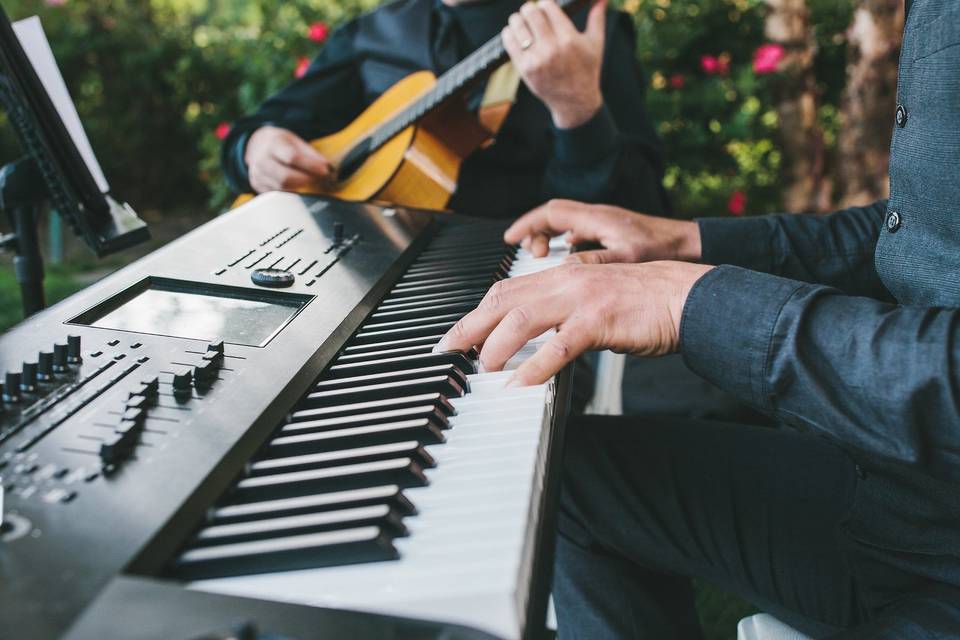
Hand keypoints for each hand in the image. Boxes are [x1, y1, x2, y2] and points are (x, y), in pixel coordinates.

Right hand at [245, 126, 332, 192]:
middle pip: (286, 177)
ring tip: (309, 181)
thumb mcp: (295, 141)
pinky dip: (290, 192)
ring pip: (282, 188)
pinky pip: (277, 194)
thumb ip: (311, 154)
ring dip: (300, 187)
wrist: (257, 145)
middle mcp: (262, 159)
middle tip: (317, 178)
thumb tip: (328, 167)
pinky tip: (297, 186)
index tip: (324, 170)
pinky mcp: (258, 185)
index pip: (292, 157)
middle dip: (306, 180)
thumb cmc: (280, 143)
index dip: (311, 165)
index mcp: (273, 144)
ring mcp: (258, 174)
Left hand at [435, 261, 714, 385]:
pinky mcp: (598, 322)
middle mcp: (566, 281)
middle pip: (503, 301)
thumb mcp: (594, 301)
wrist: (685, 297)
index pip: (505, 291)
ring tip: (481, 369)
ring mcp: (581, 299)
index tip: (455, 334)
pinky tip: (518, 386)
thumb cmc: (643, 303)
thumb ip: (563, 314)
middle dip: (469, 327)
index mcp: (563, 275)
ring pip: (522, 320)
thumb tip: (533, 341)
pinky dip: (534, 368)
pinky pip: (557, 347)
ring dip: (495, 347)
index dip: (475, 312)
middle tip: (446, 350)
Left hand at [501, 0, 605, 128]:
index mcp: (569, 39)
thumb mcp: (596, 43)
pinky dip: (509, 34)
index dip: (544, 3)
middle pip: (531, 14)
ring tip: (520, 20)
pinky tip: (512, 32)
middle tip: (530, 11)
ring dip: (517, 19)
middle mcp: (552, 49)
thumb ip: (597, 16)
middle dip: (529, 9)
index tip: (544, 6)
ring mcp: (537, 60)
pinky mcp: (525, 69)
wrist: (575, 101)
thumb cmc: (586, 70)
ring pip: (518, 26)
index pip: (548, 7)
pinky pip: (510, 43)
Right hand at [505, 199, 701, 263]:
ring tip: (541, 256)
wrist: (690, 246)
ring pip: (566, 224)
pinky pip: (579, 233)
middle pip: (553, 217)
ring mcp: (605, 225)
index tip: (510, 238)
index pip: (550, 214)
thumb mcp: (626, 259)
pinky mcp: (613, 234)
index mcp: (596, 218)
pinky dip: (565, 243)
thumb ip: (593, 262)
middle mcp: (598, 217)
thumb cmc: (664, 249)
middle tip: (523, 250)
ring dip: (549, 237)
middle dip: (533, 231)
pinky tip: (567, 260)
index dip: (527, 226)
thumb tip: (561, 269)